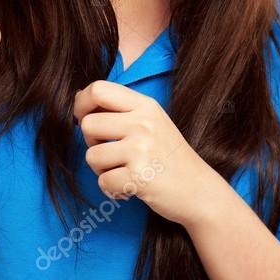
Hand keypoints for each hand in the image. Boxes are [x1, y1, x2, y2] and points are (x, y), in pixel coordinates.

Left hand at [73, 80, 216, 226]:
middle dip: (92, 143)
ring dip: (102, 170)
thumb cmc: (170, 158)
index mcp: (146, 106)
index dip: (82, 104)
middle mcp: (144, 123)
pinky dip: (113, 189)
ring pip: (92, 156)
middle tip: (113, 153)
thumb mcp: (153, 122)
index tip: (84, 118)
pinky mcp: (139, 177)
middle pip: (88, 124)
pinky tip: (130, 187)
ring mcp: (141, 149)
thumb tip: (80, 96)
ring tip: (124, 171)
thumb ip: (121, 110)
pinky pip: (103, 182)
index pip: (99, 89)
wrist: (199, 190)